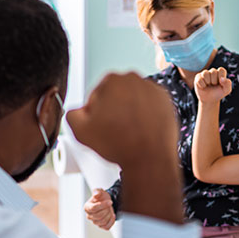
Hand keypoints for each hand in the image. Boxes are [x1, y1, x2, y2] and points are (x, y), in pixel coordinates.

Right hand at [67, 72, 182, 223]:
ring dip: (129, 111)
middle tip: (113, 130)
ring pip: (133, 99)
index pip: (96, 94)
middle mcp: (134, 79)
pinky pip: (150, 105)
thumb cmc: (118, 144)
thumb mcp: (80, 131)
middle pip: (116, 95)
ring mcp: (152, 89)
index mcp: (111, 80)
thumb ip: (72, 115)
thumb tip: (77, 112)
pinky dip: (146, 115)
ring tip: (128, 132)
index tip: (100, 125)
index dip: (95, 112)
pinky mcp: (166, 100)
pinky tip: (141, 130)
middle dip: (113, 109)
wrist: (150, 159)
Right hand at [84, 189, 114, 229]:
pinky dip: (111, 221)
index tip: (110, 202)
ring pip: (103, 221)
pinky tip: (112, 215)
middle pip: (99, 216)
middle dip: (107, 210)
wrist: (106, 202)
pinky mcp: (100, 226)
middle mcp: (89, 216)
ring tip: (110, 209)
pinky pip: (107, 227)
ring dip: (109, 214)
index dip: (103, 205)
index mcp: (87, 207)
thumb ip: (97, 191)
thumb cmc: (101, 197)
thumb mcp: (99, 191)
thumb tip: (96, 195)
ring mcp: (94, 222)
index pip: (94, 208)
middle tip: (109, 205)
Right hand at [194, 67, 231, 103]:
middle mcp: (212, 72)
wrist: (209, 100)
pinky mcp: (198, 77)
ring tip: (208, 85)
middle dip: (214, 81)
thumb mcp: (226, 90)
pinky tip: (203, 87)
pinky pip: (199, 79)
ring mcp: (205, 74)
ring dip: (207, 82)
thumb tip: (222, 78)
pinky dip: (202, 85)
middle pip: (213, 71)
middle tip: (214, 85)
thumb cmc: (218, 93)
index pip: (221, 70)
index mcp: (220, 73)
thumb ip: (228, 84)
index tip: (220, 83)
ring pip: (205, 73)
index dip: (221, 76)